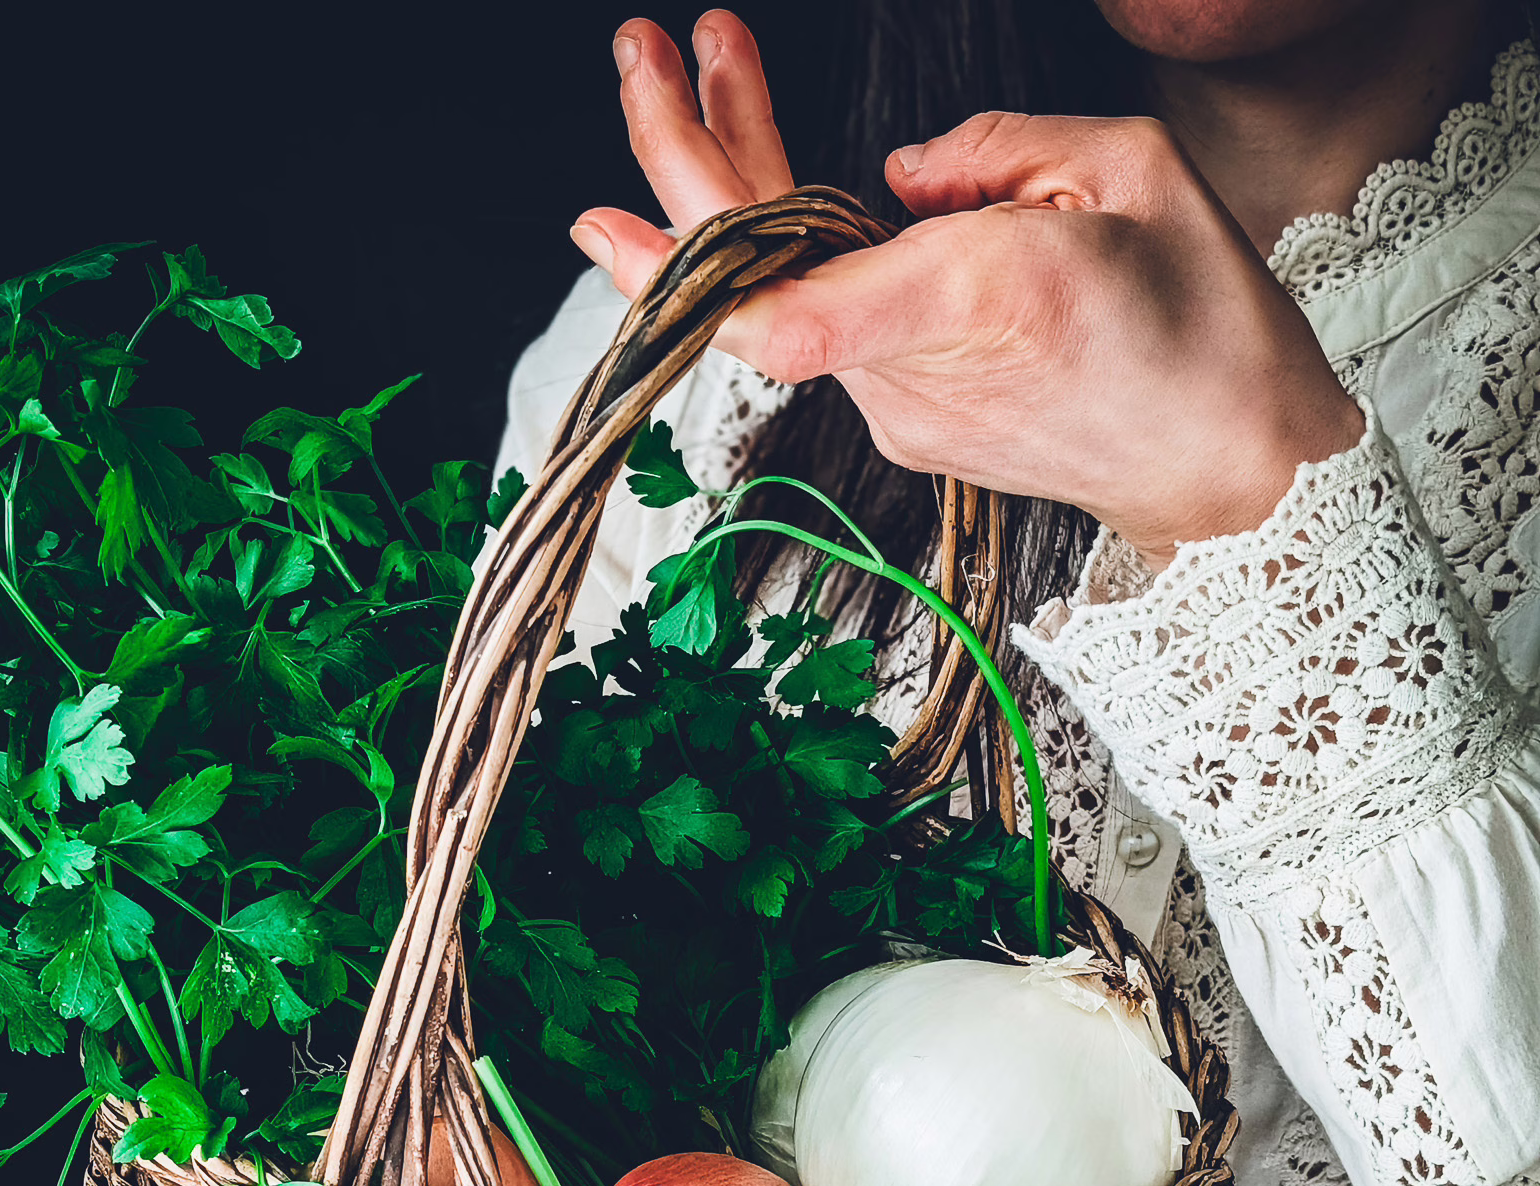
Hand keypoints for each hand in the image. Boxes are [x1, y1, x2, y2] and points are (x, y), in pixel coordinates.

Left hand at [574, 14, 1362, 565]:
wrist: (1230, 472)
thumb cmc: (1204, 323)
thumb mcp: (1133, 172)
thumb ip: (999, 152)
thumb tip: (900, 171)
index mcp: (975, 299)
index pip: (795, 314)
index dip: (694, 271)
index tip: (610, 223)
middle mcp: (914, 372)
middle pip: (756, 285)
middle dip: (680, 162)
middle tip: (637, 57)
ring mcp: (901, 411)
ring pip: (782, 292)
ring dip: (737, 179)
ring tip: (706, 68)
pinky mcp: (907, 422)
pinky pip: (822, 324)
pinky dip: (791, 242)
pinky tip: (770, 170)